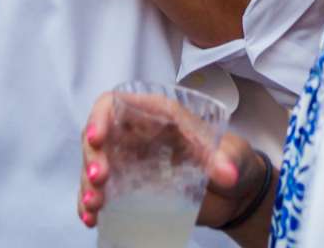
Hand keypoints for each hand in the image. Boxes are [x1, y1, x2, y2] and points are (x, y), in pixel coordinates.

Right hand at [75, 91, 269, 231]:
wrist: (236, 194)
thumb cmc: (231, 159)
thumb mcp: (233, 154)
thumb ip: (228, 159)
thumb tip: (227, 173)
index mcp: (157, 115)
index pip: (117, 104)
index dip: (101, 117)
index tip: (97, 139)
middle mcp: (137, 136)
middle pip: (100, 136)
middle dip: (92, 156)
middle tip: (98, 181)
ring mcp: (130, 164)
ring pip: (95, 166)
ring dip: (87, 184)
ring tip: (93, 207)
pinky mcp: (131, 190)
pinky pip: (102, 194)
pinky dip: (91, 205)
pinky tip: (90, 218)